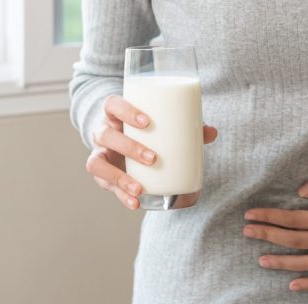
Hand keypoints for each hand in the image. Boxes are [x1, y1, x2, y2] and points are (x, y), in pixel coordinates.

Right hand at [85, 93, 218, 209]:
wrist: (123, 141)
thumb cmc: (145, 129)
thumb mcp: (160, 123)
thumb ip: (184, 126)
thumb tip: (211, 132)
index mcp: (115, 114)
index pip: (112, 105)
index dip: (125, 110)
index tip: (146, 121)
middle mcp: (103, 132)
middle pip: (106, 135)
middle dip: (128, 147)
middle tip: (153, 158)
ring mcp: (100, 153)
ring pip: (97, 163)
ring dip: (118, 177)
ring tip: (139, 188)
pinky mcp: (102, 174)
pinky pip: (104, 185)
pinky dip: (120, 194)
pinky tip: (135, 202)